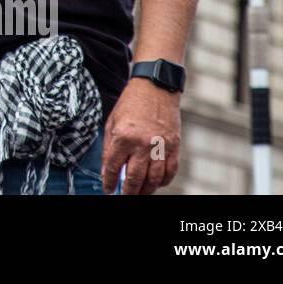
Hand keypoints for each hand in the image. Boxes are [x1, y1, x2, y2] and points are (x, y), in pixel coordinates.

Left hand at [101, 78, 181, 194]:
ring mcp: (161, 146)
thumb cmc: (131, 103)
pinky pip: (170, 171)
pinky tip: (156, 183)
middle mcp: (142, 144)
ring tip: (139, 192)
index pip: (113, 167)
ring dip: (146, 190)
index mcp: (123, 136)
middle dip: (128, 192)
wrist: (155, 87)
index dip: (109, 182)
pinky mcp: (174, 146)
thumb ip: (109, 147)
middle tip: (124, 196)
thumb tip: (107, 170)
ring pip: (154, 179)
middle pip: (135, 178)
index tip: (108, 190)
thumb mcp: (112, 122)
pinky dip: (164, 181)